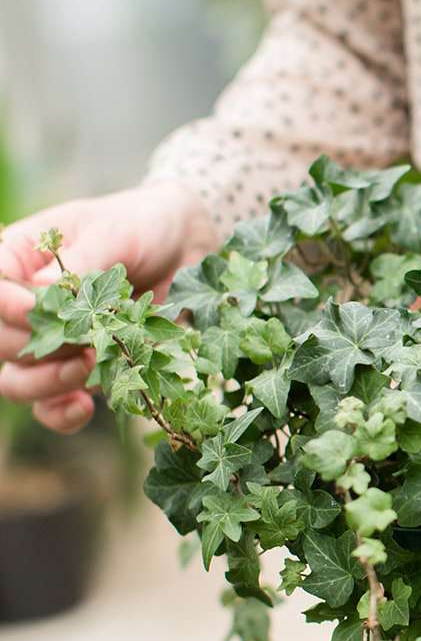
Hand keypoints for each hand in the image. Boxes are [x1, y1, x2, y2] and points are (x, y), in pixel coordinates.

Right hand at [0, 181, 217, 433]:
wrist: (183, 248)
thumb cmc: (138, 227)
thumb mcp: (112, 232)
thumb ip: (81, 260)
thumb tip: (41, 287)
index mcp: (17, 261)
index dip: (3, 306)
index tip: (35, 309)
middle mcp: (23, 307)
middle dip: (34, 347)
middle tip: (80, 338)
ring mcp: (49, 343)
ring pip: (15, 382)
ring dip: (46, 383)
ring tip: (88, 366)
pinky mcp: (77, 370)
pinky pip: (50, 407)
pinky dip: (61, 413)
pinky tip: (86, 406)